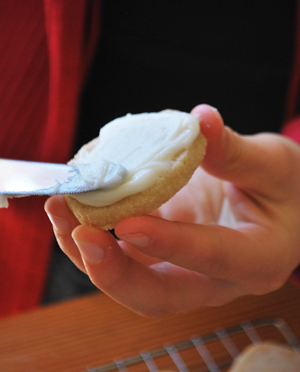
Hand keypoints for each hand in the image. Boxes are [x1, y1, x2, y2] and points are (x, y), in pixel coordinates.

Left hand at [45, 104, 299, 316]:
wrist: (274, 205)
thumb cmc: (285, 189)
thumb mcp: (273, 165)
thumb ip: (235, 151)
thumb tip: (201, 121)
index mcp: (254, 260)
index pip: (213, 258)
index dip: (172, 243)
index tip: (130, 221)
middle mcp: (213, 278)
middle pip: (158, 294)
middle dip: (114, 272)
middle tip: (78, 233)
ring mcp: (181, 268)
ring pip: (129, 279)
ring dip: (88, 252)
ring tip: (59, 209)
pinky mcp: (159, 252)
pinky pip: (120, 254)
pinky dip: (91, 233)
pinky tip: (71, 203)